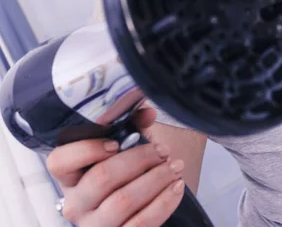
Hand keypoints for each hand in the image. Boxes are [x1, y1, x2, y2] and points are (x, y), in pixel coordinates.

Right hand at [46, 106, 184, 226]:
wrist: (138, 209)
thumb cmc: (126, 174)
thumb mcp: (123, 148)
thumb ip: (131, 126)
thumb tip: (147, 112)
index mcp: (70, 177)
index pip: (59, 162)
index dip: (87, 150)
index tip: (116, 142)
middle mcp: (76, 204)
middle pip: (101, 177)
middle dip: (138, 159)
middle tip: (162, 150)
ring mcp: (94, 226)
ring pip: (122, 201)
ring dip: (156, 179)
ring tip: (175, 166)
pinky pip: (141, 224)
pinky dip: (164, 202)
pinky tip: (177, 186)